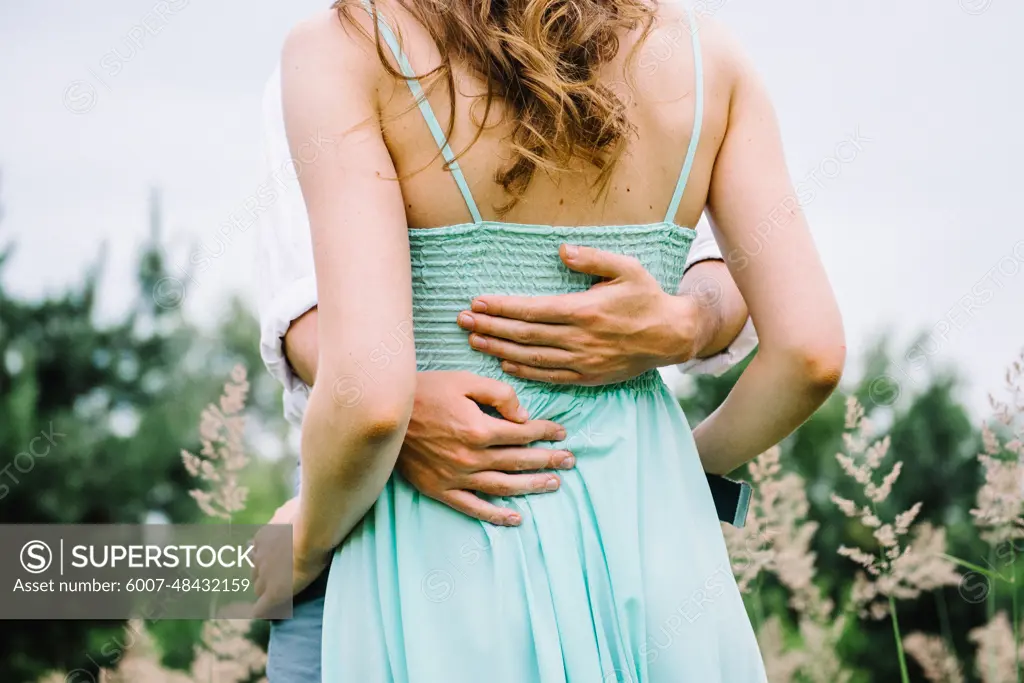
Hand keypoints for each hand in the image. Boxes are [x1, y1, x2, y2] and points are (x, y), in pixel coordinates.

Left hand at [252, 497, 330, 615]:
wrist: (311, 531)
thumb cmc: (307, 514)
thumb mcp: (292, 507)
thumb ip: (286, 512)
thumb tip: (287, 509)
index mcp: (263, 538)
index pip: (258, 552)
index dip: (266, 558)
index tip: (275, 559)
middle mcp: (259, 557)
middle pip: (255, 571)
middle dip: (263, 574)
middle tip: (275, 578)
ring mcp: (265, 576)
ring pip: (258, 587)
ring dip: (265, 590)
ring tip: (273, 596)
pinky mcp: (275, 592)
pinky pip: (262, 608)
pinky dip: (262, 611)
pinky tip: (264, 615)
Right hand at [397, 371, 575, 525]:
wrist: (383, 414)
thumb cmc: (425, 392)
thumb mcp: (464, 381)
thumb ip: (499, 394)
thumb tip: (523, 415)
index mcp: (479, 429)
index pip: (523, 434)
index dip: (545, 431)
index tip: (561, 432)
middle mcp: (471, 457)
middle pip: (519, 461)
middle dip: (548, 460)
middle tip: (570, 461)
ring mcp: (456, 477)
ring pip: (503, 486)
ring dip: (531, 486)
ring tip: (554, 484)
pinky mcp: (440, 490)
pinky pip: (473, 507)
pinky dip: (496, 515)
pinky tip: (516, 517)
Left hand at [457, 244, 704, 384]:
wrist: (671, 335)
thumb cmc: (647, 297)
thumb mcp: (627, 268)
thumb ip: (593, 258)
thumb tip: (562, 250)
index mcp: (585, 310)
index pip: (533, 309)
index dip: (502, 306)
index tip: (478, 301)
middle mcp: (580, 338)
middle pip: (525, 334)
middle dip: (491, 326)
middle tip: (462, 321)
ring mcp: (583, 361)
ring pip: (532, 357)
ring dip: (499, 348)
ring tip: (474, 340)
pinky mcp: (588, 377)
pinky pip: (549, 376)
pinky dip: (523, 371)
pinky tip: (503, 362)